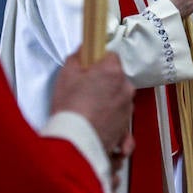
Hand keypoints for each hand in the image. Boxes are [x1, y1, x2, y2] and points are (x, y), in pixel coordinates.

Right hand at [50, 51, 135, 173]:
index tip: (90, 67)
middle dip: (103, 83)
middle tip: (85, 90)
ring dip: (108, 104)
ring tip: (88, 111)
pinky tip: (105, 129)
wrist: (74, 141)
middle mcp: (125, 89)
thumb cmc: (70, 109)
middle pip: (116, 79)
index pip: (111, 57)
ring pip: (119, 100)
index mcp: (113, 72)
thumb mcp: (66, 75)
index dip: (98, 61)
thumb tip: (82, 51)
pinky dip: (116, 128)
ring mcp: (127, 110)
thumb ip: (77, 58)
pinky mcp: (125, 129)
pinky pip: (124, 126)